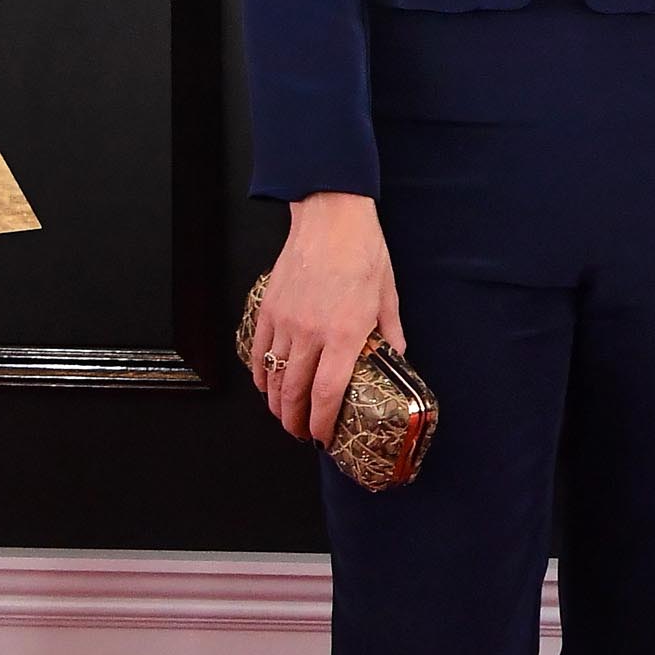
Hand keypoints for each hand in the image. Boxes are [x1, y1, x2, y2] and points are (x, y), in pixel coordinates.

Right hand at [250, 193, 402, 448]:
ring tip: (283, 415)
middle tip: (300, 433)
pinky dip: (259, 373)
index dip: (321, 423)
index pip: (327, 394)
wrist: (330, 217)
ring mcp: (286, 322)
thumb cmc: (363, 251)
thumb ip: (391, 334)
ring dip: (275, 403)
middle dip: (295, 421)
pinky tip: (265, 383)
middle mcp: (311, 334)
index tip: (322, 437)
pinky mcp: (268, 309)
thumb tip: (397, 357)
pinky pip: (257, 351)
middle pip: (294, 393)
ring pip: (272, 376)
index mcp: (345, 335)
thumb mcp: (388, 296)